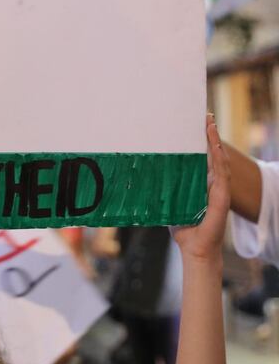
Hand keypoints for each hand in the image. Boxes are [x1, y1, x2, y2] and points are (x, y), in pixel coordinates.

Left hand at [172, 115, 228, 262]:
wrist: (194, 248)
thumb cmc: (182, 227)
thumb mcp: (170, 202)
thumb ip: (162, 189)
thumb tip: (141, 177)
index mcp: (201, 183)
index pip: (203, 157)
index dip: (201, 141)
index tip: (196, 123)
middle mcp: (212, 183)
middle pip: (213, 154)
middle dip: (210, 134)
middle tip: (205, 116)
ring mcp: (219, 189)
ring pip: (219, 160)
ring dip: (215, 141)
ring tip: (210, 124)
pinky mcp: (222, 197)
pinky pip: (221, 174)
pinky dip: (217, 159)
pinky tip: (214, 146)